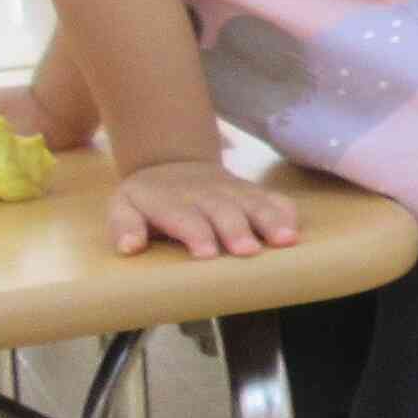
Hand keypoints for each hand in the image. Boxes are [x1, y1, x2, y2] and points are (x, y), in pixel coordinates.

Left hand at [110, 158, 301, 258]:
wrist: (173, 163)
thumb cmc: (149, 198)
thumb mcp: (124, 206)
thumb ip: (124, 226)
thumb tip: (130, 247)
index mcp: (170, 200)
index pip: (185, 217)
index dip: (196, 233)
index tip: (207, 253)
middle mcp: (205, 194)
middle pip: (224, 210)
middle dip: (237, 230)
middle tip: (248, 251)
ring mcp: (232, 190)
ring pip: (253, 203)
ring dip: (270, 221)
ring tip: (285, 240)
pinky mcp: (251, 192)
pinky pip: (272, 198)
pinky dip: (285, 212)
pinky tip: (294, 230)